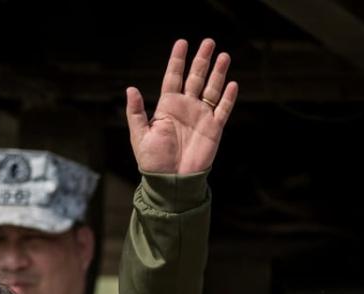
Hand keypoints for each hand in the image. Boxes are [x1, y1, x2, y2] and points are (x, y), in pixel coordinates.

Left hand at [126, 38, 237, 175]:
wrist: (171, 181)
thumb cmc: (153, 161)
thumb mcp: (140, 135)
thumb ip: (136, 112)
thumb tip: (130, 89)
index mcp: (167, 107)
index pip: (173, 77)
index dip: (177, 60)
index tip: (182, 42)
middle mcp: (186, 108)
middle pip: (196, 78)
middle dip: (202, 60)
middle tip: (209, 41)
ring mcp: (201, 117)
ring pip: (211, 89)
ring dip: (218, 73)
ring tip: (223, 55)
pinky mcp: (213, 129)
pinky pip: (222, 110)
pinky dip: (228, 98)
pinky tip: (232, 83)